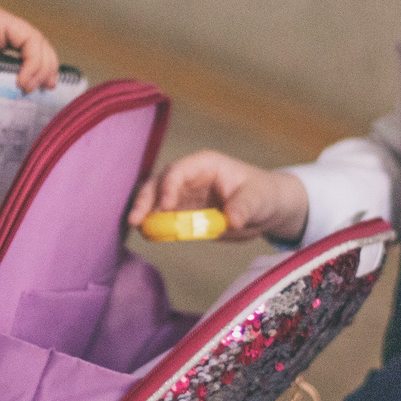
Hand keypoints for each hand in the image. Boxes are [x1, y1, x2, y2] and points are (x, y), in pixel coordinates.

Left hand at [0, 0, 59, 91]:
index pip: (29, 37)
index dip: (34, 61)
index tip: (23, 83)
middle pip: (35, 43)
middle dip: (44, 65)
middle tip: (44, 89)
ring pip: (27, 51)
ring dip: (39, 68)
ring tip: (46, 88)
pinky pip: (11, 60)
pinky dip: (23, 71)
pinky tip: (26, 86)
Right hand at [129, 150, 310, 242]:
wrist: (264, 209)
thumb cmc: (262, 195)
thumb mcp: (258, 199)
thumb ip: (244, 207)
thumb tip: (233, 219)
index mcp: (205, 165)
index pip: (179, 170)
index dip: (169, 186)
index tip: (166, 206)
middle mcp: (189, 177)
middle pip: (159, 183)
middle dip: (145, 200)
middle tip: (136, 220)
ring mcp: (183, 195)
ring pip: (155, 200)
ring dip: (145, 214)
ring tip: (139, 230)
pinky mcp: (183, 213)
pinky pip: (164, 218)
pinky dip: (155, 226)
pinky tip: (149, 236)